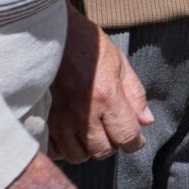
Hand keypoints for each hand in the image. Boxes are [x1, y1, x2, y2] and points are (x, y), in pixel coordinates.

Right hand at [48, 7, 151, 164]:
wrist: (50, 33)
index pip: (126, 137)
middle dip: (112, 145)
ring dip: (88, 148)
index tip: (135, 139)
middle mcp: (83, 113)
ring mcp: (59, 118)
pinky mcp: (42, 119)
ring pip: (78, 155)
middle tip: (112, 131)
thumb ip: (134, 94)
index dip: (134, 142)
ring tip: (91, 133)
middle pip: (102, 151)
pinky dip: (64, 148)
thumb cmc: (87, 43)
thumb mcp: (119, 62)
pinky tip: (70, 134)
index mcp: (107, 97)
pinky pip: (54, 150)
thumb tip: (146, 122)